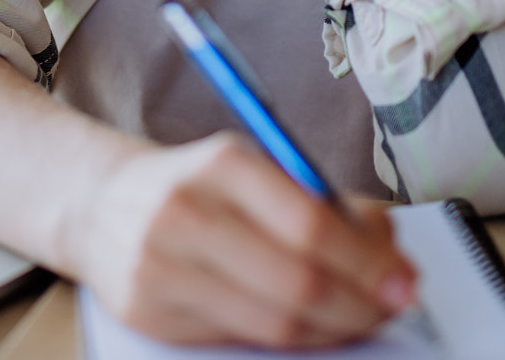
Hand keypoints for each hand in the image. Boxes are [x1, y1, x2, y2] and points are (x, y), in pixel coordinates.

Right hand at [63, 132, 417, 347]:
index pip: (311, 226)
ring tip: (358, 319)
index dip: (369, 264)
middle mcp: (184, 212)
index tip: (404, 280)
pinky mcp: (148, 314)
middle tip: (391, 307)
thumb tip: (390, 250)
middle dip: (361, 305)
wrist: (100, 203)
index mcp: (222, 164)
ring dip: (333, 329)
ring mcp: (160, 267)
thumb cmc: (195, 185)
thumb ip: (320, 199)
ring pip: (273, 323)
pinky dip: (287, 341)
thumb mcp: (253, 166)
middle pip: (298, 282)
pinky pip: (238, 341)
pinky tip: (308, 327)